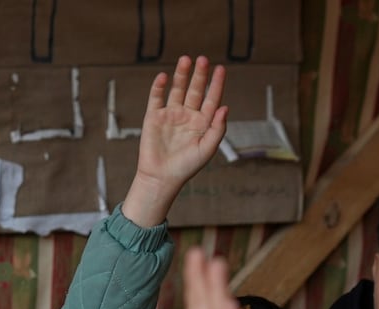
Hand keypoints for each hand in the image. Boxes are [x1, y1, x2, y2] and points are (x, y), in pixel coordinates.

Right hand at [121, 55, 228, 228]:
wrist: (161, 178)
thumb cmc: (186, 167)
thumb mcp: (207, 149)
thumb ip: (217, 129)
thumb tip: (225, 107)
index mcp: (202, 123)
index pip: (212, 98)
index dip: (216, 84)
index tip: (220, 69)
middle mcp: (187, 115)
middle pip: (195, 90)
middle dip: (199, 75)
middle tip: (203, 59)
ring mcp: (170, 115)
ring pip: (177, 89)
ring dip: (181, 75)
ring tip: (186, 60)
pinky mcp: (154, 117)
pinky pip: (156, 98)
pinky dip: (159, 87)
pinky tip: (164, 77)